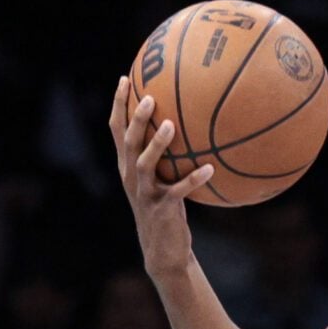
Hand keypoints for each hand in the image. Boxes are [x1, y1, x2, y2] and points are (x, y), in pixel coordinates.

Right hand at [108, 77, 215, 276]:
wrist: (163, 250)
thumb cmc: (166, 209)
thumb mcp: (161, 181)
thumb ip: (166, 157)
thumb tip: (188, 127)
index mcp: (128, 166)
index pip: (117, 129)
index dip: (119, 104)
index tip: (126, 78)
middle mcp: (131, 176)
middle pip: (128, 141)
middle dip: (135, 118)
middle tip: (148, 97)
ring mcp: (145, 193)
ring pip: (145, 163)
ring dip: (157, 144)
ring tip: (172, 125)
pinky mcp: (162, 209)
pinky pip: (178, 191)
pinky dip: (193, 179)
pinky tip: (210, 169)